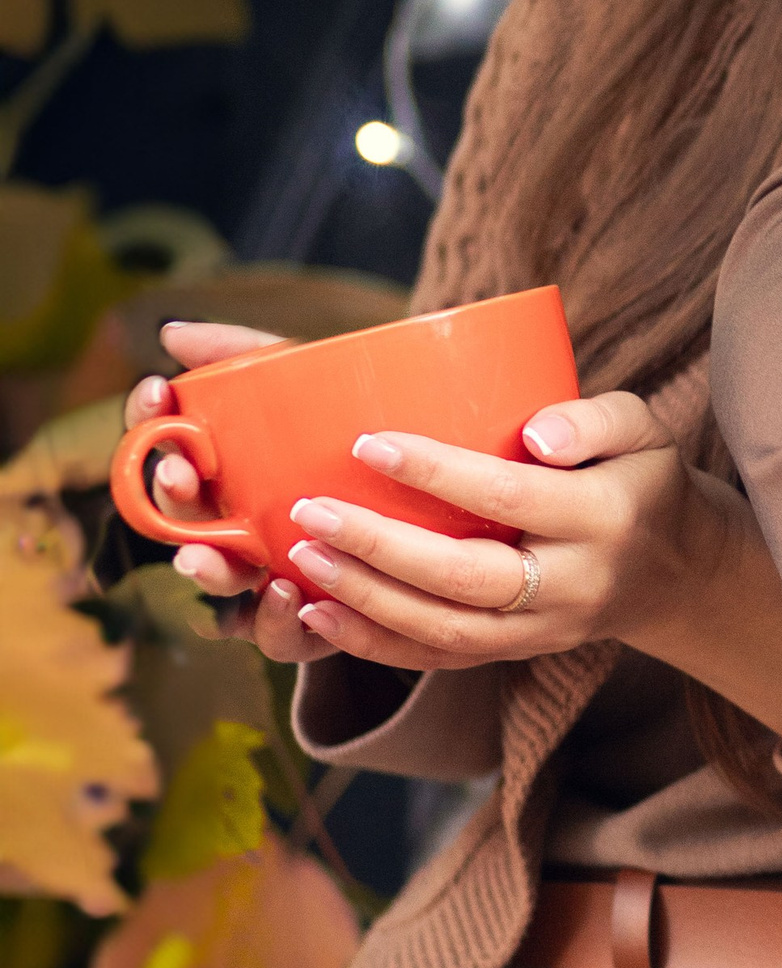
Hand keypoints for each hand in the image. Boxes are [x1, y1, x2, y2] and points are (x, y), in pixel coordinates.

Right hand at [126, 324, 336, 664]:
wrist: (448, 499)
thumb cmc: (363, 433)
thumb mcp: (316, 385)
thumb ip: (252, 355)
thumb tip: (172, 333)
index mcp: (227, 472)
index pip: (167, 445)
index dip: (149, 424)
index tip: (159, 392)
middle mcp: (238, 528)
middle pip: (180, 519)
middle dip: (171, 497)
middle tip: (183, 474)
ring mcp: (272, 575)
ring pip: (222, 584)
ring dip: (210, 570)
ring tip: (212, 556)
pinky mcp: (315, 619)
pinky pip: (280, 634)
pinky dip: (274, 621)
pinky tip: (287, 596)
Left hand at [277, 391, 699, 671]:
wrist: (677, 571)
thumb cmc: (642, 479)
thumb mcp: (644, 429)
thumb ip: (596, 419)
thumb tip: (535, 433)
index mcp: (603, 518)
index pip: (508, 498)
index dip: (436, 473)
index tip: (368, 443)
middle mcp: (572, 585)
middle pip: (464, 579)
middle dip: (378, 549)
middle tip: (311, 512)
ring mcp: (543, 630)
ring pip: (445, 631)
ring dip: (365, 601)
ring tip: (302, 561)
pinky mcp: (517, 652)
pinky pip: (440, 659)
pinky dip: (373, 643)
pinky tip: (319, 614)